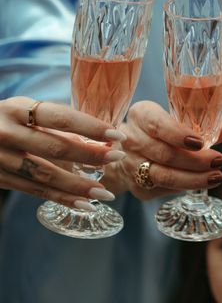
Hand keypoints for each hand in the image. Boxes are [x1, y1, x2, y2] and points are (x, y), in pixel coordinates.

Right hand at [0, 97, 128, 209]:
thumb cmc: (3, 120)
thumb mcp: (23, 112)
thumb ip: (54, 125)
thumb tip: (99, 141)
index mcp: (17, 109)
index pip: (61, 117)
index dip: (91, 127)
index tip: (118, 135)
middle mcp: (5, 132)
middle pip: (54, 146)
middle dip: (89, 155)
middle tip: (117, 159)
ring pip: (44, 175)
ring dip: (77, 186)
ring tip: (104, 194)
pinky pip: (33, 190)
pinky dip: (60, 198)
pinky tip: (83, 204)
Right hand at [107, 101, 221, 199]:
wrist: (128, 151)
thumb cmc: (159, 130)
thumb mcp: (175, 120)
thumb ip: (202, 124)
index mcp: (140, 115)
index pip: (158, 126)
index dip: (180, 135)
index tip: (201, 143)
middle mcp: (131, 140)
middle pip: (165, 154)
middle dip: (196, 161)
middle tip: (219, 161)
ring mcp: (130, 165)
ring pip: (164, 176)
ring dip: (193, 179)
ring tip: (216, 177)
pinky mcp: (136, 186)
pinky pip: (163, 189)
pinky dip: (185, 187)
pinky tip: (201, 182)